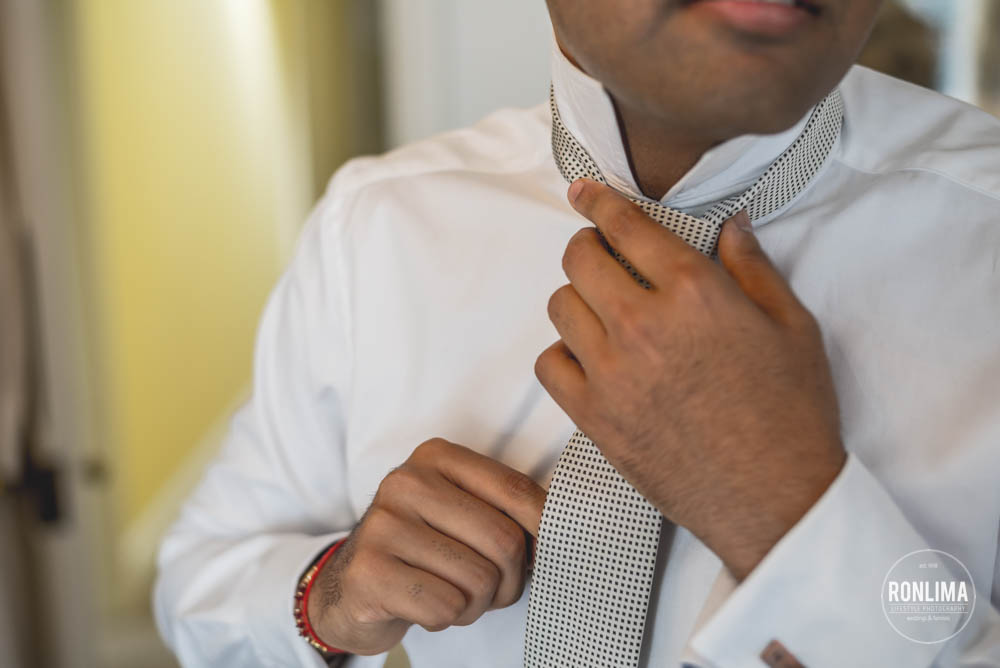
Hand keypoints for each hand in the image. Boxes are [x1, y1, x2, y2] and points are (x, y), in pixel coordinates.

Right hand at [307, 438, 544, 654]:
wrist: (349, 589)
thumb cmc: (421, 552)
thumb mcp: (460, 515)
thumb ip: (504, 511)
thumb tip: (564, 530)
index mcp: (437, 457)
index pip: (515, 489)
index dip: (544, 529)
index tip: (546, 554)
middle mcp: (407, 481)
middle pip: (503, 539)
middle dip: (507, 581)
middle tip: (489, 590)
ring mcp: (383, 524)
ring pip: (478, 579)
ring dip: (475, 604)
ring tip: (450, 596)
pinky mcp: (370, 570)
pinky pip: (446, 606)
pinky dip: (445, 618)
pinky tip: (423, 606)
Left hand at [535, 179, 845, 580]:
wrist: (776, 498)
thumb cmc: (792, 411)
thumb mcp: (792, 327)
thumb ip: (752, 267)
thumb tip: (730, 224)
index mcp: (694, 292)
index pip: (626, 226)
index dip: (598, 200)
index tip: (583, 191)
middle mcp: (643, 325)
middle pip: (579, 259)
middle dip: (588, 247)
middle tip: (604, 257)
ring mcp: (612, 374)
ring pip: (560, 307)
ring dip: (579, 299)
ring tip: (606, 313)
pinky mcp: (594, 417)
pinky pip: (550, 364)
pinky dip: (564, 354)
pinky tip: (593, 359)